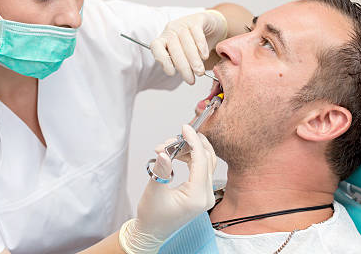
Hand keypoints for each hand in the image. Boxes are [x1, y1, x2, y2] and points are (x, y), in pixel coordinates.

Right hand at [118, 125, 216, 253]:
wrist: (152, 232)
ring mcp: (206, 194)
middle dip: (192, 144)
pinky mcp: (201, 192)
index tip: (184, 128)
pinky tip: (176, 154)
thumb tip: (165, 152)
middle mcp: (206, 195)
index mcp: (198, 196)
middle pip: (208, 159)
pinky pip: (201, 168)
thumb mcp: (155, 190)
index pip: (201, 161)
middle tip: (175, 137)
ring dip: (190, 150)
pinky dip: (190, 158)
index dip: (193, 141)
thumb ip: (162, 170)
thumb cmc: (152, 215)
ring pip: (206, 162)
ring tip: (168, 147)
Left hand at [151, 10, 226, 83]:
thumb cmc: (195, 45)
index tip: (171, 73)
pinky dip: (200, 45)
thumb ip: (181, 64)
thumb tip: (186, 76)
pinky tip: (204, 56)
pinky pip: (196, 32)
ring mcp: (183, 22)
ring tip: (199, 72)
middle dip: (183, 66)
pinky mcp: (197, 19)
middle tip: (191, 80)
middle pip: (174, 47)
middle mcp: (171, 30)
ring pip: (185, 41)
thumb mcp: (185, 56)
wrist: (212, 28)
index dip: (162, 60)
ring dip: (193, 59)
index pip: (156, 46)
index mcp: (164, 39)